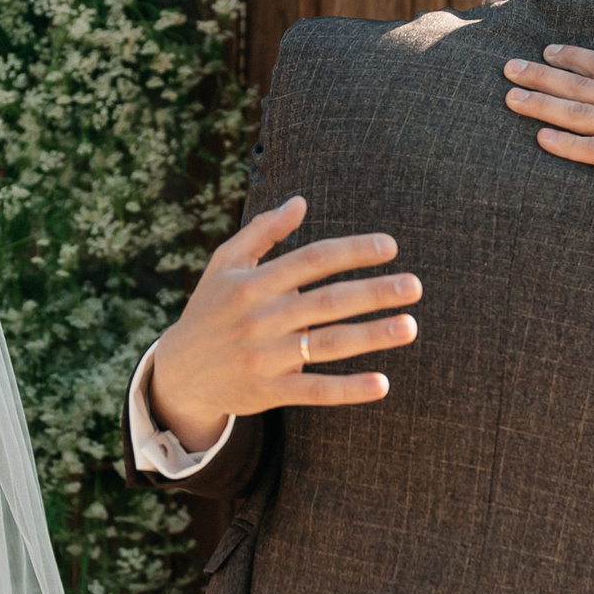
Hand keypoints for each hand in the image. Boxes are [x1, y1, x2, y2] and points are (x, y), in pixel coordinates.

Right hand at [148, 196, 420, 448]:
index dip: (352, 251)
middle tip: (415, 286)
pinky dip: (348, 389)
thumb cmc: (210, 310)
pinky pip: (315, 391)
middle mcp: (260, 318)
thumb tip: (300, 201)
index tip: (390, 247)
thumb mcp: (224, 264)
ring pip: (327, 345)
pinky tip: (383, 383)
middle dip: (374, 292)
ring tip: (410, 326)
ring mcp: (265, 357)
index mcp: (253, 283)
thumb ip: (262, 232)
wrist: (178, 373)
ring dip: (372, 336)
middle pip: (327, 301)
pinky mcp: (268, 392)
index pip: (312, 260)